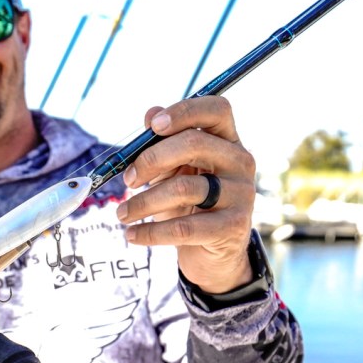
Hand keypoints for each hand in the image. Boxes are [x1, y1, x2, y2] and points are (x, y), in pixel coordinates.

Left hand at [115, 96, 254, 293]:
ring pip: (184, 188)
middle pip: (195, 143)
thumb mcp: (174, 170)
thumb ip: (162, 143)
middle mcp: (240, 162)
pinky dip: (151, 231)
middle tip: (128, 180)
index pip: (217, 109)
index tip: (153, 126)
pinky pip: (184, 227)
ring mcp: (240, 194)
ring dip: (143, 202)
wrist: (212, 253)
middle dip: (151, 159)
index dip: (184, 111)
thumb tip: (151, 114)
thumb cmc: (189, 203)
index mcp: (228, 140)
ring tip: (122, 214)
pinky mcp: (233, 227)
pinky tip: (132, 235)